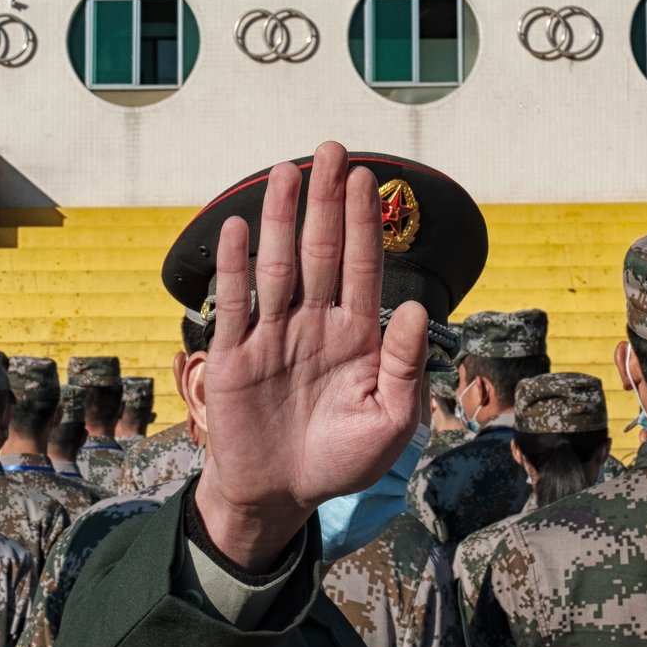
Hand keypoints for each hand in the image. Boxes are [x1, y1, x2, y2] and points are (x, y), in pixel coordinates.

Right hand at [194, 142, 428, 570]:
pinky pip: (235, 304)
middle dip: (326, 202)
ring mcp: (272, 336)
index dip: (365, 224)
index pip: (362, 268)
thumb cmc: (341, 461)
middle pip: (321, 252)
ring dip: (281, 218)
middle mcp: (314, 324)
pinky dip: (235, 266)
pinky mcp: (234, 356)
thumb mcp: (391, 422)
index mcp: (356, 337)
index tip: (370, 178)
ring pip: (278, 266)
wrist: (280, 495)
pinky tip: (240, 227)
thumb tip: (412, 307)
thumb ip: (403, 366)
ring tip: (286, 172)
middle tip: (330, 150)